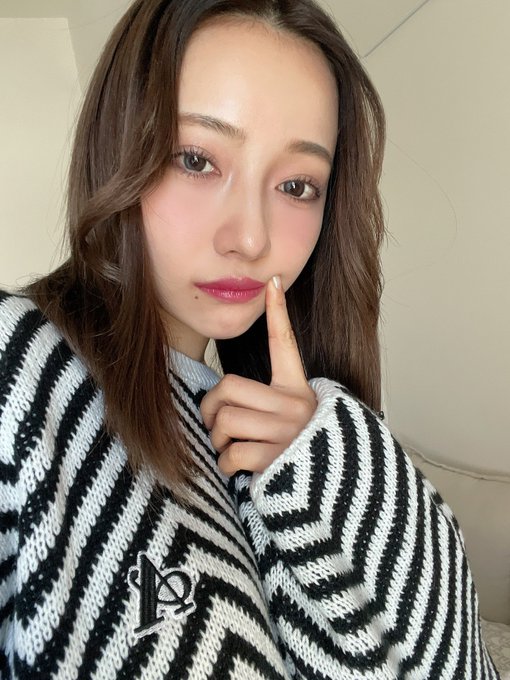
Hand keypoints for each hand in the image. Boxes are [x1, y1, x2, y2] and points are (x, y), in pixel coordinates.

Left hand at [200, 275, 316, 475]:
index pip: (286, 344)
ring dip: (219, 441)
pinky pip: (230, 455)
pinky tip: (242, 469)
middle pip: (229, 388)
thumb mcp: (293, 417)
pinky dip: (227, 466)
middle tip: (218, 423)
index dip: (278, 312)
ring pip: (225, 422)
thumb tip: (222, 399)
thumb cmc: (300, 450)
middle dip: (212, 409)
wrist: (333, 490)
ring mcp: (287, 431)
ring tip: (233, 448)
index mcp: (298, 389)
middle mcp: (295, 405)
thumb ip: (266, 402)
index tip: (273, 280)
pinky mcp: (277, 458)